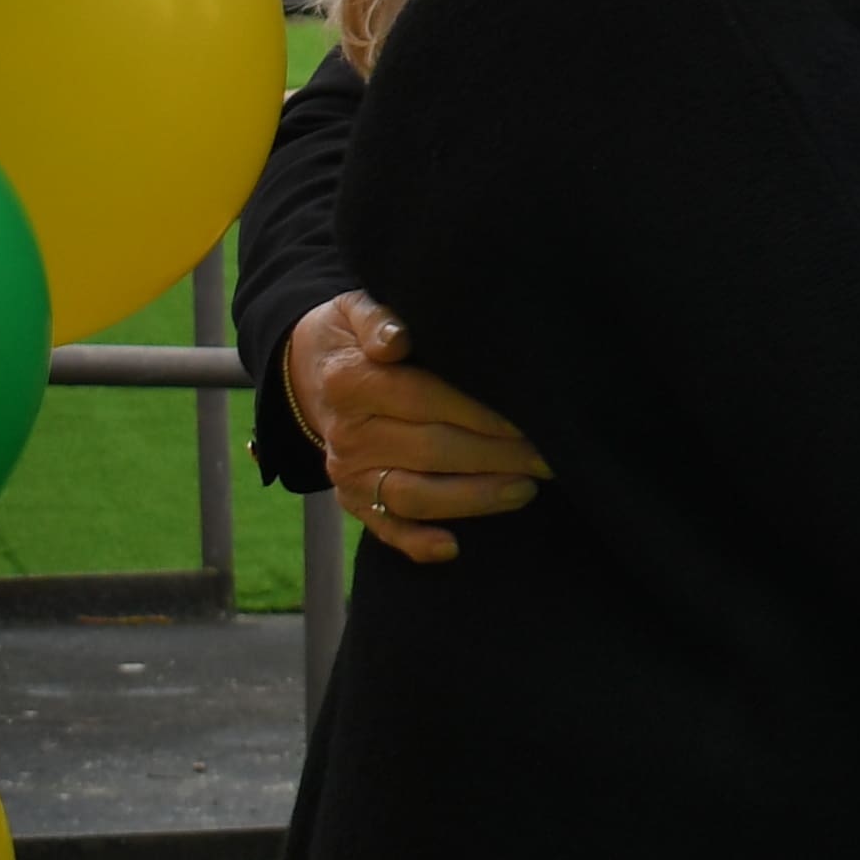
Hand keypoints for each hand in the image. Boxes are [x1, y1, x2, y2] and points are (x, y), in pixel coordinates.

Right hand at [284, 290, 551, 565]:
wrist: (310, 370)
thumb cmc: (355, 334)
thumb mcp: (356, 310)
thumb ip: (378, 318)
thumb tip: (397, 340)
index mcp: (352, 383)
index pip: (424, 400)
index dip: (480, 413)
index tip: (529, 420)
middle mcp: (349, 434)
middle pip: (430, 451)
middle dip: (495, 457)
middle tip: (549, 458)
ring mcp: (348, 473)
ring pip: (415, 495)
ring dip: (473, 499)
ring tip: (526, 491)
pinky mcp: (352, 500)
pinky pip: (385, 528)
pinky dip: (416, 543)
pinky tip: (454, 548)